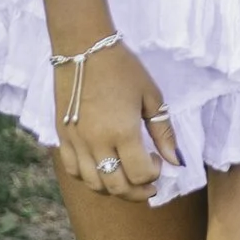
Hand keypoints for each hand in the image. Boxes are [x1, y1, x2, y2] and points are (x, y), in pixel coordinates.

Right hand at [55, 38, 178, 198]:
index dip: (154, 175)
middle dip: (138, 191)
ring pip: (94, 184)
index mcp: (122, 132)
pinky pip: (73, 171)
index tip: (158, 160)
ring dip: (114, 188)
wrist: (82, 48)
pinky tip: (102, 168)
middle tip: (149, 183)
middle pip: (117, 187)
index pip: (140, 174)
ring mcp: (76, 142)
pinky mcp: (62, 137)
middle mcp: (96, 143)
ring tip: (126, 177)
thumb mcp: (151, 96)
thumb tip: (176, 160)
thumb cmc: (122, 68)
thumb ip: (163, 131)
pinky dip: (90, 177)